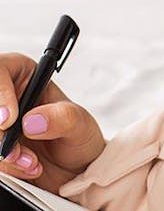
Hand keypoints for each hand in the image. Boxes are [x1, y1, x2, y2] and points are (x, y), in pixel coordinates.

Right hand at [0, 52, 105, 193]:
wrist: (76, 169)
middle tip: (16, 150)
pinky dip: (7, 167)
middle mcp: (5, 98)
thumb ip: (63, 117)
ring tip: (33, 162)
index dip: (0, 93)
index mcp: (24, 77)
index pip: (2, 70)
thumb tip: (33, 120)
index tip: (9, 119)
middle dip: (0, 133)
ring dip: (5, 155)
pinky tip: (29, 167)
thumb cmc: (78, 137)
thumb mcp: (80, 124)